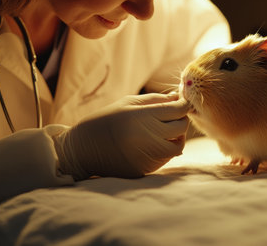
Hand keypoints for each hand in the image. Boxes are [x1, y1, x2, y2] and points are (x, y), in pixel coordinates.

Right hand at [53, 93, 189, 179]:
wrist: (82, 150)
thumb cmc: (106, 120)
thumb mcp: (128, 103)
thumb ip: (156, 100)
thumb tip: (179, 98)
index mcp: (141, 117)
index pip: (178, 110)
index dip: (184, 104)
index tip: (182, 102)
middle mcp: (147, 137)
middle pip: (181, 127)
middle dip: (180, 119)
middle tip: (171, 116)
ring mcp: (147, 156)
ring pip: (178, 146)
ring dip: (176, 137)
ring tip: (163, 132)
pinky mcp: (146, 169)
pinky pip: (166, 158)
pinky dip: (165, 149)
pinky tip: (151, 143)